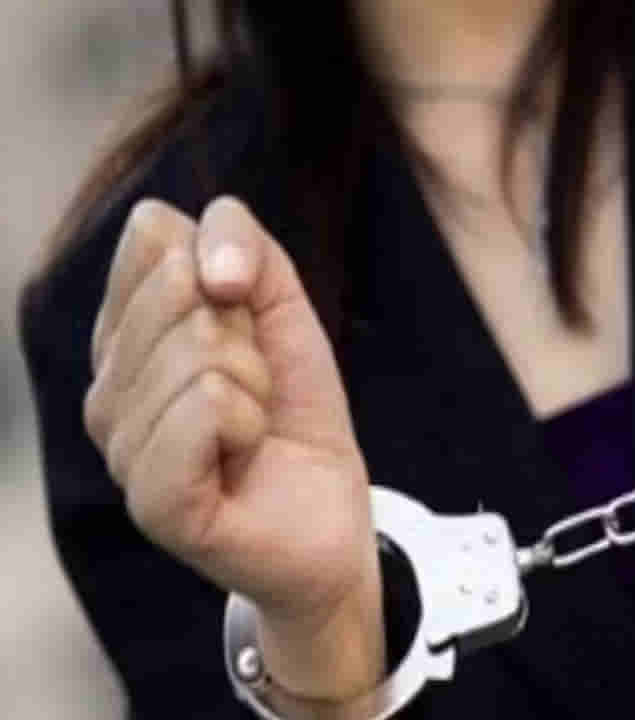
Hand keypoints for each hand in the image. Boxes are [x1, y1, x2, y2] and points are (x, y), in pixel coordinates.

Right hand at [84, 197, 383, 698]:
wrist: (329, 515)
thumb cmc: (295, 413)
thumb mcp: (282, 310)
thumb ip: (243, 247)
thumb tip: (191, 250)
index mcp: (125, 335)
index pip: (157, 236)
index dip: (232, 266)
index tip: (250, 322)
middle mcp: (106, 387)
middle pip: (178, 291)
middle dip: (248, 335)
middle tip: (257, 388)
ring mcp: (120, 445)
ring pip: (200, 351)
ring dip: (256, 387)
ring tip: (252, 431)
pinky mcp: (152, 498)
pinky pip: (208, 408)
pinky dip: (251, 425)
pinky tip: (244, 457)